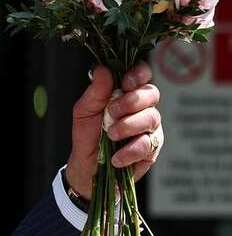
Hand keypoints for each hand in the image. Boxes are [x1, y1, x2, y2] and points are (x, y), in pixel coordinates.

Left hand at [65, 61, 163, 198]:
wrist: (87, 166)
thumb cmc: (87, 134)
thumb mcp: (84, 111)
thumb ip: (95, 91)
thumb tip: (102, 69)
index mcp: (125, 93)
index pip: (142, 74)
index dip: (138, 74)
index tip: (125, 83)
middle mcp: (141, 107)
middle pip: (152, 93)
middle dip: (131, 101)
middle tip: (111, 112)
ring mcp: (150, 127)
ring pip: (152, 118)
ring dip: (128, 126)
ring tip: (111, 135)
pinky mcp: (152, 148)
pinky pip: (148, 144)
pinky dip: (129, 151)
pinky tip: (116, 157)